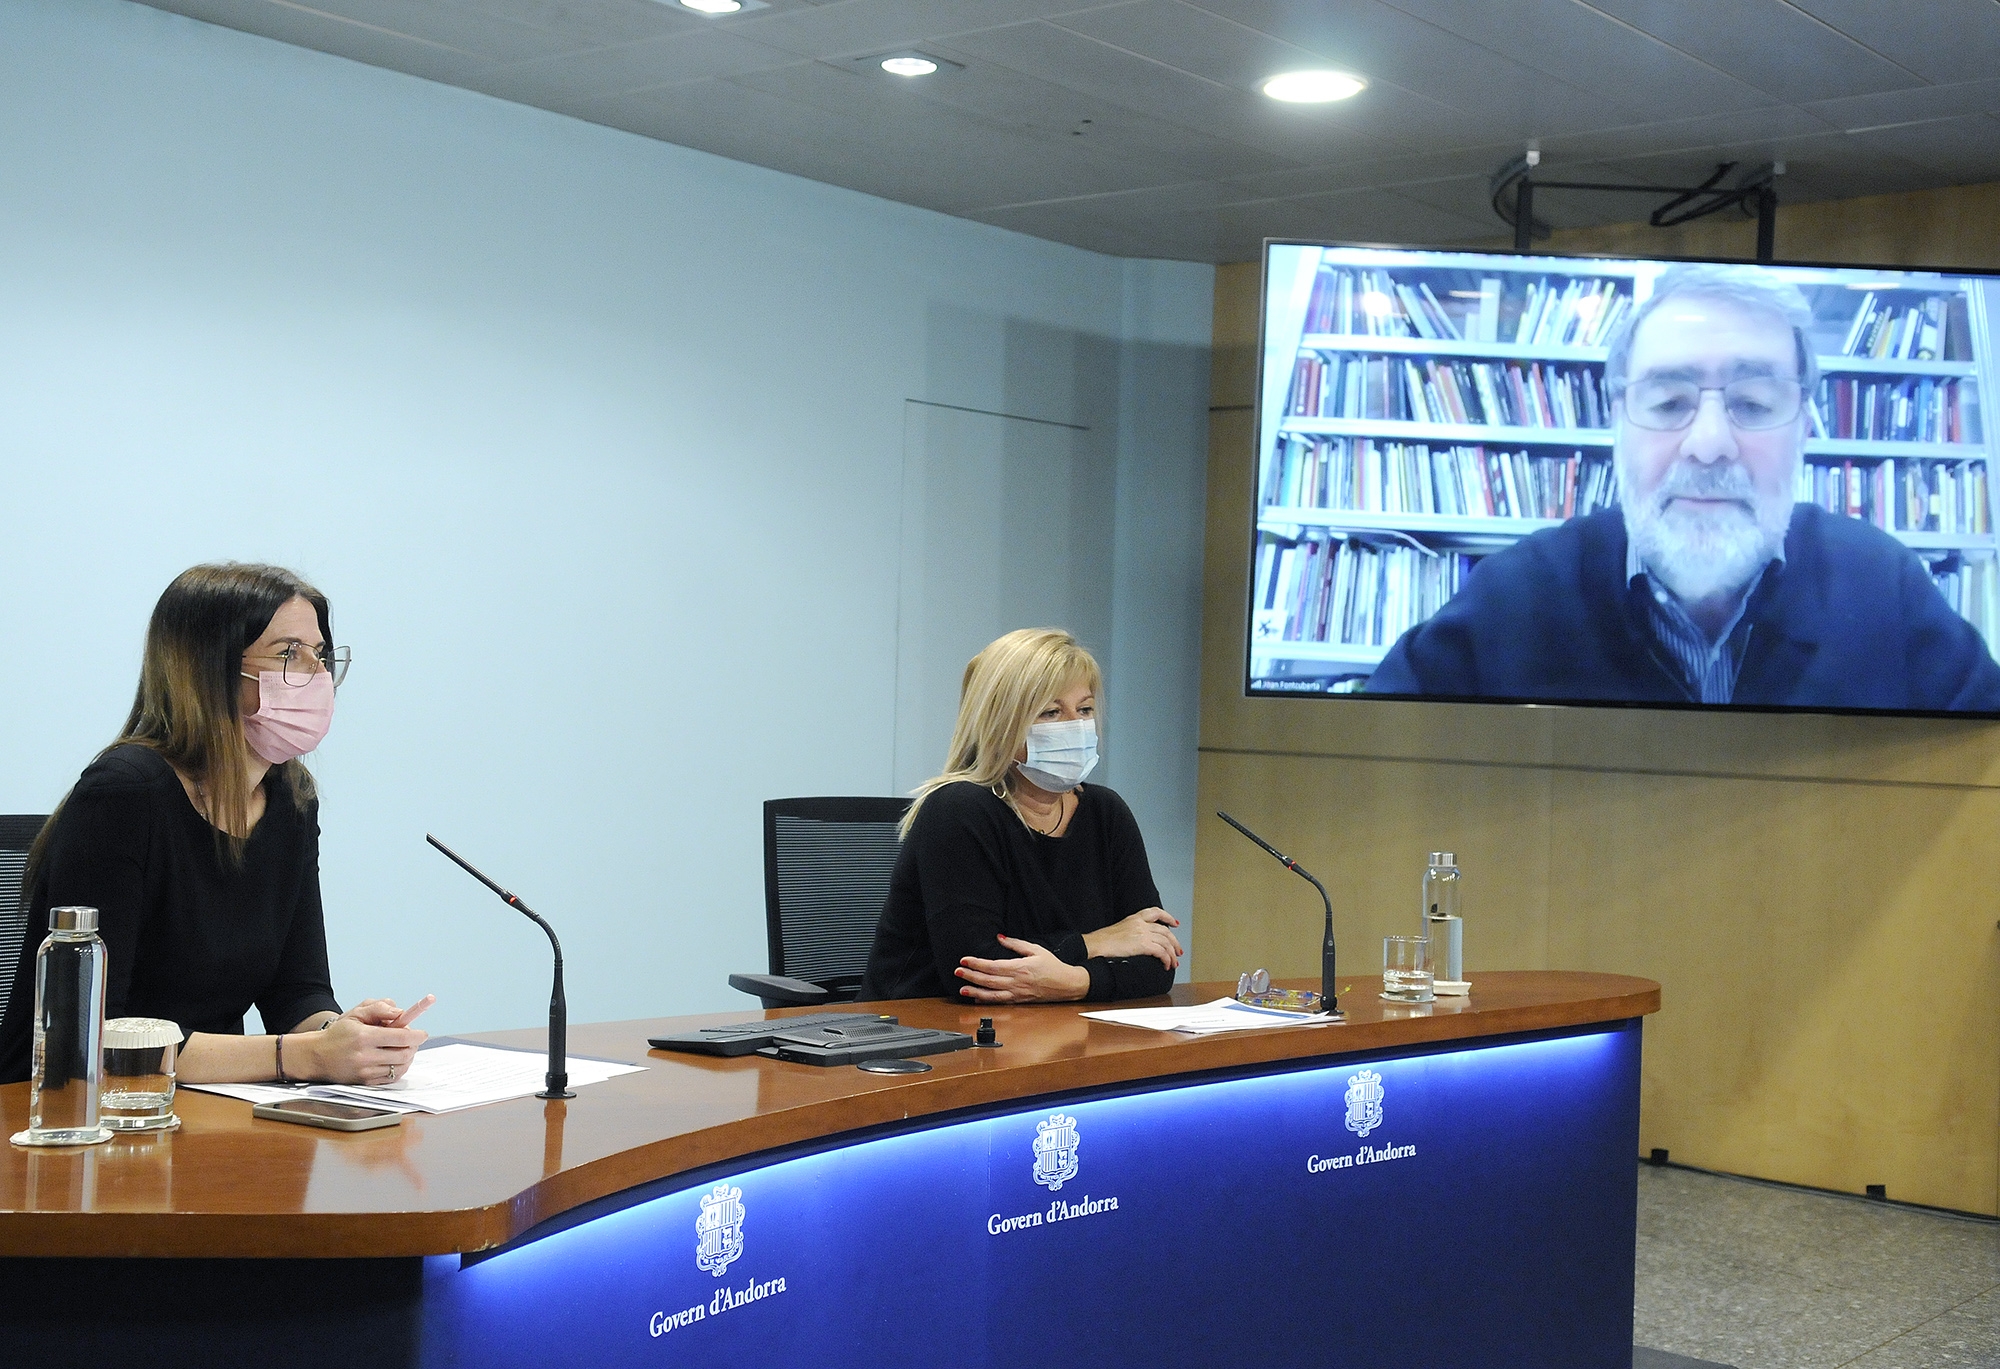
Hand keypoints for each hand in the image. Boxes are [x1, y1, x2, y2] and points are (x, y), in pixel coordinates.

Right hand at [300, 995, 433, 1084]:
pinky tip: (394, 1059)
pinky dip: (399, 1068)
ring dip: (408, 1057)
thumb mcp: (356, 1013)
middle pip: (404, 1054)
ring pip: (401, 1067)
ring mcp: (365, 1072)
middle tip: (410, 1039)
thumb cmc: (338, 1033)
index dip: (417, 1035)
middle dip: (413, 1045)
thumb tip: (400, 1012)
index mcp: (364, 1037)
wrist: (316, 1056)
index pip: (401, 1037)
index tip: (422, 1033)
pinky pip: (392, 1078)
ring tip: (402, 1048)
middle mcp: (365, 1056)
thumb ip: (379, 1008)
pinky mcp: (365, 1082)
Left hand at [955, 936, 1091, 1003]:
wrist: (1067, 984)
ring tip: (962, 989)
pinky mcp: (1019, 1001)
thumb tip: (1000, 937)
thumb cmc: (1053, 966)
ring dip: (975, 991)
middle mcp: (1017, 982)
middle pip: (989, 980)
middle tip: (957, 972)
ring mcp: (1017, 993)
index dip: (977, 963)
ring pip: (992, 994)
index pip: (993, 966)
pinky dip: (987, 1001)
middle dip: (971, 976)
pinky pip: (1000, 1001)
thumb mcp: (1035, 949)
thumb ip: (1016, 944)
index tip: (964, 960)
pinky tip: (977, 998)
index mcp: (1020, 968)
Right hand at [1082, 908, 1182, 970]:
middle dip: (1175, 942)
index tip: (1175, 923)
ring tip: (1174, 963)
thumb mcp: (1118, 929)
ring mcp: (1142, 933)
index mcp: (1134, 918)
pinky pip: (1161, 952)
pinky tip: (1165, 965)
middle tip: (1178, 951)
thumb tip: (1137, 941)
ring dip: (1172, 954)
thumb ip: (1130, 931)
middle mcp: (1140, 924)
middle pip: (1165, 930)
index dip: (1168, 917)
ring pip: (1166, 942)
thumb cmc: (1102, 940)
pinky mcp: (1142, 945)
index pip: (1155, 912)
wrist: (1095, 945)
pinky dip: (1166, 959)